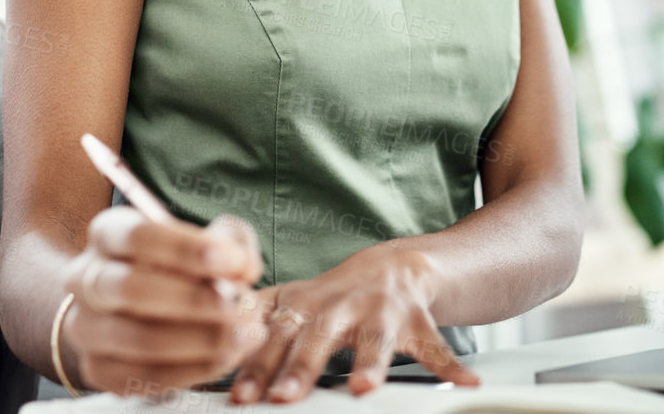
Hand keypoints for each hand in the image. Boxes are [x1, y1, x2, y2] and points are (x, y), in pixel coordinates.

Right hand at [58, 207, 266, 394]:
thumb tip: (243, 267)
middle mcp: (86, 279)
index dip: (188, 250)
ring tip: (246, 336)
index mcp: (108, 234)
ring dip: (202, 340)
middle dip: (196, 300)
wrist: (138, 307)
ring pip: (139, 339)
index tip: (234, 262)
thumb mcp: (206, 240)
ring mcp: (87, 328)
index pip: (139, 236)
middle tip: (245, 307)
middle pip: (132, 289)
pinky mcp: (98, 371)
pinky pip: (144, 377)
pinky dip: (192, 370)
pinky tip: (225, 358)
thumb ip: (231, 244)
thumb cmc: (181, 266)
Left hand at [228, 244, 480, 402]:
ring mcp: (380, 310)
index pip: (272, 336)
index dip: (254, 364)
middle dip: (300, 366)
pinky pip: (436, 344)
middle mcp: (340, 304)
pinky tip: (465, 382)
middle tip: (285, 396)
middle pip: (317, 336)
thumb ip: (254, 320)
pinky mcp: (417, 318)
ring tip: (365, 388)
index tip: (238, 394)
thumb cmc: (335, 298)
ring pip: (374, 338)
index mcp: (304, 305)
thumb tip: (199, 345)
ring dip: (369, 362)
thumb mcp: (292, 302)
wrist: (399, 266)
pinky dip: (450, 365)